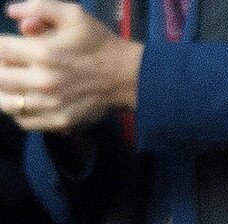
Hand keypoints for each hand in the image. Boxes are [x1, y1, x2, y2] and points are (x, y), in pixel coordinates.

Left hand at [0, 0, 142, 131]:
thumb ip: (38, 7)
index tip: (6, 47)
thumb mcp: (72, 14)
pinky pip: (24, 121)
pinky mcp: (60, 121)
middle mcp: (44, 81)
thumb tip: (12, 12)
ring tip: (12, 84)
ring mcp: (52, 105)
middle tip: (9, 65)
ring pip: (7, 103)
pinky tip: (25, 101)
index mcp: (44, 52)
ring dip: (4, 93)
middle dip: (0, 69)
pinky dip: (17, 112)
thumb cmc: (98, 42)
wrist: (127, 75)